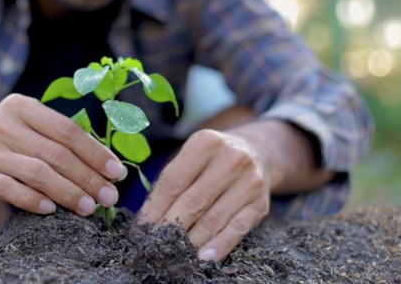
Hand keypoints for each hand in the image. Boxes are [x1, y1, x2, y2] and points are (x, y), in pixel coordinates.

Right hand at [0, 94, 126, 216]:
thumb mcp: (33, 133)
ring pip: (36, 172)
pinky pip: (10, 189)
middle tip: (109, 197)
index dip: (95, 152)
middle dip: (87, 177)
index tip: (116, 173)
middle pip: (55, 153)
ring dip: (67, 192)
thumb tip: (110, 168)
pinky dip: (33, 200)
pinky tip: (52, 210)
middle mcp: (1, 123)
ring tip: (89, 207)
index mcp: (21, 106)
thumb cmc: (12, 148)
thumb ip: (64, 142)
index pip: (66, 130)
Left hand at [137, 129, 270, 261]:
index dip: (154, 209)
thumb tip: (146, 220)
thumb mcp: (190, 157)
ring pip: (214, 219)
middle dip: (170, 227)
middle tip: (153, 245)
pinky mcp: (260, 204)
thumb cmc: (210, 160)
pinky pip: (236, 230)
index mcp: (205, 143)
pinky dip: (218, 246)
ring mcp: (249, 182)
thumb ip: (170, 182)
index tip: (140, 229)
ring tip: (173, 254)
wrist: (256, 152)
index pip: (173, 182)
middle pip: (193, 202)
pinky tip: (202, 258)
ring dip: (191, 241)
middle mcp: (231, 159)